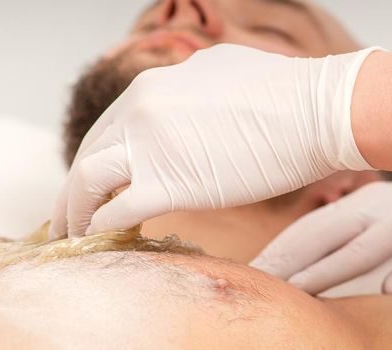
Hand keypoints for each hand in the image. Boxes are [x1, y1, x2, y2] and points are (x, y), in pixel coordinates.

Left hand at [49, 44, 380, 237]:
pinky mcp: (169, 183)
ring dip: (76, 212)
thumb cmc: (288, 95)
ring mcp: (151, 145)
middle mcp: (141, 107)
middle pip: (88, 154)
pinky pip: (116, 211)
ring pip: (86, 181)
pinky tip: (109, 240)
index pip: (106, 128)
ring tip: (77, 235)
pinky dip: (104, 228)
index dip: (96, 160)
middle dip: (74, 189)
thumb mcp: (223, 70)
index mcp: (153, 84)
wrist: (319, 111)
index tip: (94, 185)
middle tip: (72, 215)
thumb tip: (185, 103)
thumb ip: (190, 89)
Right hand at [250, 177, 391, 295]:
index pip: (358, 251)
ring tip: (247, 277)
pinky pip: (311, 225)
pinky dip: (285, 244)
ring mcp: (359, 202)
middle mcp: (374, 206)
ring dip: (277, 251)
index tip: (294, 292)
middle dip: (284, 261)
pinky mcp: (350, 205)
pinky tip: (266, 263)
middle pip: (320, 235)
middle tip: (250, 286)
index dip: (324, 272)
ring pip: (309, 227)